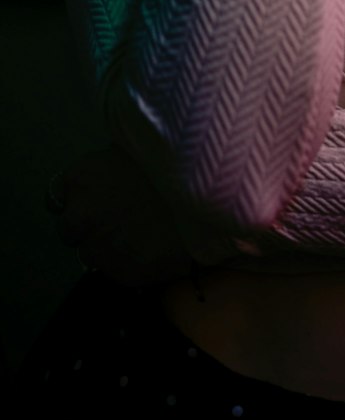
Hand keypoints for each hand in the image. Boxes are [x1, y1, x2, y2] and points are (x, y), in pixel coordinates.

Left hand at [47, 147, 192, 288]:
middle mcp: (79, 214)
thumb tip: (104, 167)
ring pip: (92, 253)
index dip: (80, 197)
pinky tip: (154, 246)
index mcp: (81, 176)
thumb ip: (109, 161)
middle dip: (90, 225)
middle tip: (122, 218)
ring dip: (109, 247)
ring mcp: (98, 247)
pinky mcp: (119, 274)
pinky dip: (130, 262)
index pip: (58, 195)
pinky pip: (118, 271)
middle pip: (69, 228)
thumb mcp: (136, 145)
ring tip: (142, 233)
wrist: (211, 196)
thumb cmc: (176, 161)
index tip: (100, 198)